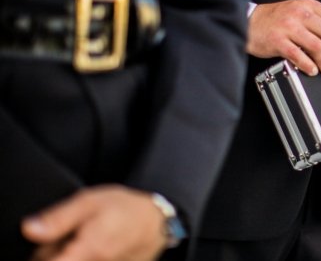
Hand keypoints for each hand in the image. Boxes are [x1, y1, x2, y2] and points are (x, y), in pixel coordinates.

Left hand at [22, 185, 166, 260]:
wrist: (156, 222)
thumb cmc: (126, 208)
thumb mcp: (89, 201)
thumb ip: (58, 218)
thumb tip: (29, 230)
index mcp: (87, 251)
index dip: (43, 254)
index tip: (48, 243)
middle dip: (55, 253)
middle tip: (69, 235)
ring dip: (71, 255)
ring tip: (83, 240)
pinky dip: (84, 258)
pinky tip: (91, 249)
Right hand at [247, 0, 320, 76]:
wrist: (248, 21)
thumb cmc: (273, 18)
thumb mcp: (296, 10)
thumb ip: (315, 18)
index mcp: (307, 5)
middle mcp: (300, 14)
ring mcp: (289, 27)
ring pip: (317, 46)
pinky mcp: (278, 41)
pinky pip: (299, 56)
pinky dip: (308, 65)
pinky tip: (312, 70)